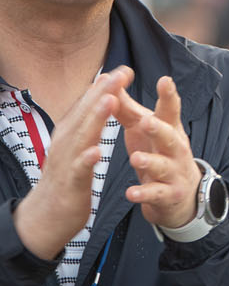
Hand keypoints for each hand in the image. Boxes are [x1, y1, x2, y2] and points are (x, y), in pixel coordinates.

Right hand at [13, 68, 128, 259]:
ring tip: (110, 100)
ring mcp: (66, 161)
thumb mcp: (78, 147)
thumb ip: (86, 125)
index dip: (105, 87)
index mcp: (71, 133)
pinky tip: (97, 151)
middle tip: (121, 73)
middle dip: (102, 92)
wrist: (47, 215)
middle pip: (84, 113)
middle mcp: (66, 142)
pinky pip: (79, 170)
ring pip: (82, 136)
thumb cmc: (68, 178)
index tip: (124, 70)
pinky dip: (86, 159)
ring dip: (95, 117)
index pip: (88, 105)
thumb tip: (97, 100)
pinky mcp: (70, 183)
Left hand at [117, 76, 203, 229]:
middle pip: (171, 138)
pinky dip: (145, 193)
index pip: (170, 111)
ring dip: (150, 162)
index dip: (169, 96)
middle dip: (159, 130)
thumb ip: (128, 109)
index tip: (165, 81)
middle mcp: (176, 150)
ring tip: (136, 159)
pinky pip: (157, 194)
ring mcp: (175, 173)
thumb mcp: (144, 131)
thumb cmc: (159, 154)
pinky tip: (132, 193)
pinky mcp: (169, 194)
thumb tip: (112, 82)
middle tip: (146, 121)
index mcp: (170, 131)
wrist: (181, 195)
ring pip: (164, 166)